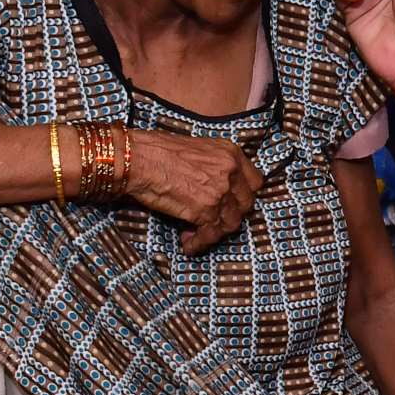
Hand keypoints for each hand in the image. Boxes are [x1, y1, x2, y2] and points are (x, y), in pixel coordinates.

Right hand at [122, 131, 265, 253]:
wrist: (139, 159)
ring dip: (214, 233)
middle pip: (245, 205)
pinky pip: (210, 234)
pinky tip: (188, 244)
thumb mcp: (199, 149)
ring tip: (195, 235)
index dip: (243, 197)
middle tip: (212, 222)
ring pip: (230, 223)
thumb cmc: (159, 151)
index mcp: (231, 153)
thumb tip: (216, 189)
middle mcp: (230, 172)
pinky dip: (199, 243)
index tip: (232, 204)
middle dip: (229, 216)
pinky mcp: (205, 211)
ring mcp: (220, 192)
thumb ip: (215, 167)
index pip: (254, 182)